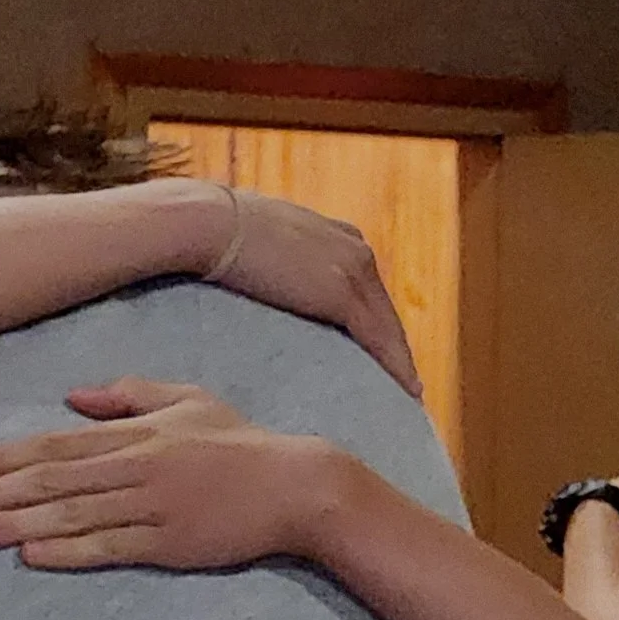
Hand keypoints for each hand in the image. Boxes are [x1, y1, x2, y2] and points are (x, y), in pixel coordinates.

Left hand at [0, 379, 343, 571]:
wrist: (294, 485)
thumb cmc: (240, 443)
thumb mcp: (187, 399)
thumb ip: (128, 395)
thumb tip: (72, 395)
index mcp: (134, 434)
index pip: (54, 444)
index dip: (4, 457)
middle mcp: (134, 468)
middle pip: (49, 481)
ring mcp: (151, 508)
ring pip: (69, 516)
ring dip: (15, 526)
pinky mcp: (169, 545)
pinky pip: (109, 548)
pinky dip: (67, 552)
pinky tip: (29, 556)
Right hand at [205, 193, 421, 399]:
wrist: (209, 225)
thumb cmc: (213, 234)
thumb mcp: (256, 248)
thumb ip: (272, 266)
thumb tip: (258, 287)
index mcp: (333, 233)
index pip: (363, 286)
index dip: (374, 321)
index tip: (380, 350)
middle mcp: (352, 246)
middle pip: (382, 307)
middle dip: (394, 344)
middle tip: (404, 382)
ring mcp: (352, 267)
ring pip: (388, 325)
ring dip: (400, 361)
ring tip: (409, 394)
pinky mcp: (343, 293)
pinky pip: (380, 339)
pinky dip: (397, 367)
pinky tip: (408, 391)